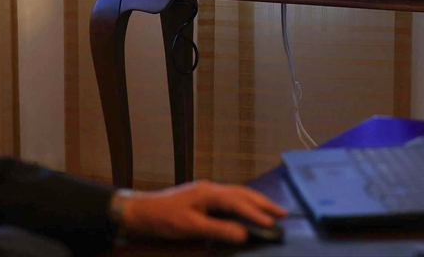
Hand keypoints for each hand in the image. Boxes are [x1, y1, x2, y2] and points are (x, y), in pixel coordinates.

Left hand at [119, 180, 287, 242]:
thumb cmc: (163, 218)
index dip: (256, 213)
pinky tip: (246, 209)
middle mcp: (210, 188)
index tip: (273, 224)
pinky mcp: (201, 197)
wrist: (140, 211)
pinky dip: (243, 203)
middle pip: (242, 193)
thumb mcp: (191, 227)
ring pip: (236, 193)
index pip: (238, 202)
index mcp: (208, 193)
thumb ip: (218, 230)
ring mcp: (205, 191)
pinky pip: (229, 197)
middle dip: (263, 203)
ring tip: (271, 210)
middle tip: (283, 213)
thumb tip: (244, 234)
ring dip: (254, 201)